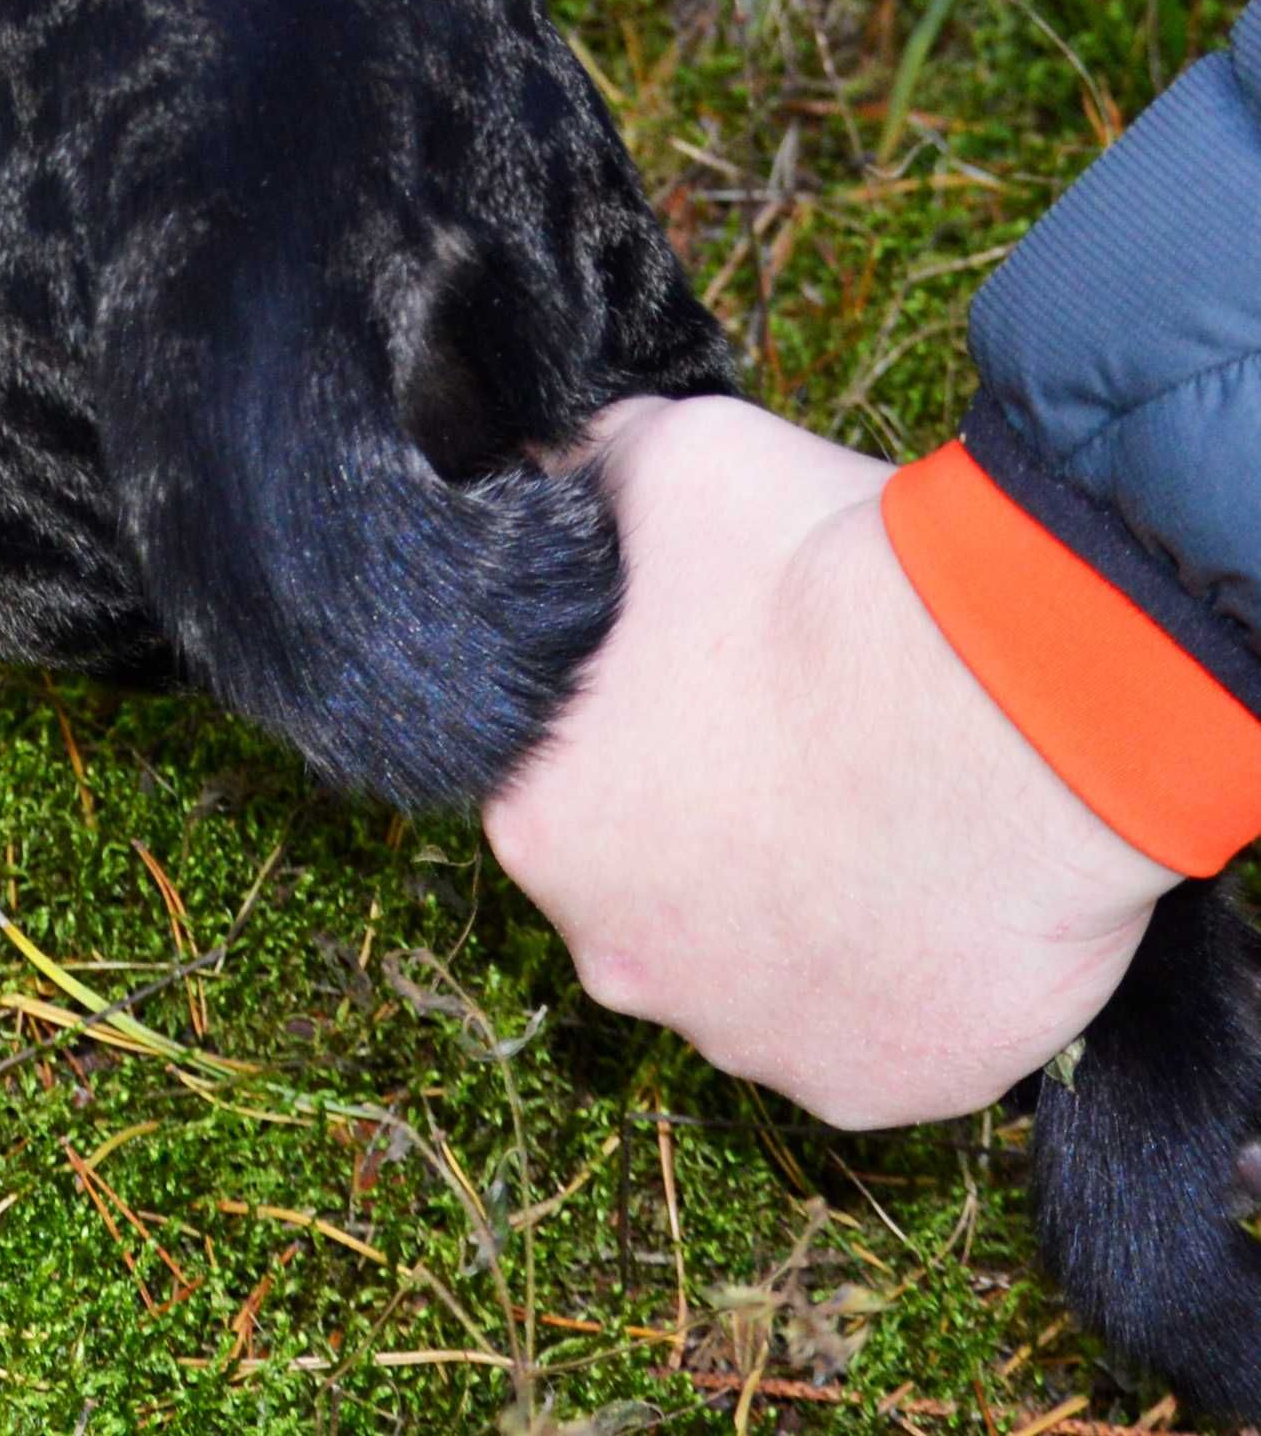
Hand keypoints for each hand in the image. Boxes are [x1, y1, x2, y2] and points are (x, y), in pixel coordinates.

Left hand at [482, 394, 1177, 1128]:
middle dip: (706, 816)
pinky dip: (892, 969)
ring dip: (797, 897)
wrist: (1008, 707)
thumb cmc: (819, 587)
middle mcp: (616, 956)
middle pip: (646, 881)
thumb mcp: (665, 457)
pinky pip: (862, 1027)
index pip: (556, 773)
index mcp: (535, 819)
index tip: (706, 671)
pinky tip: (932, 884)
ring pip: (752, 960)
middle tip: (796, 734)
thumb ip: (586, 474)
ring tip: (879, 803)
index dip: (633, 715)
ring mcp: (746, 1036)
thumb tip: (546, 466)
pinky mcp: (866, 1087)